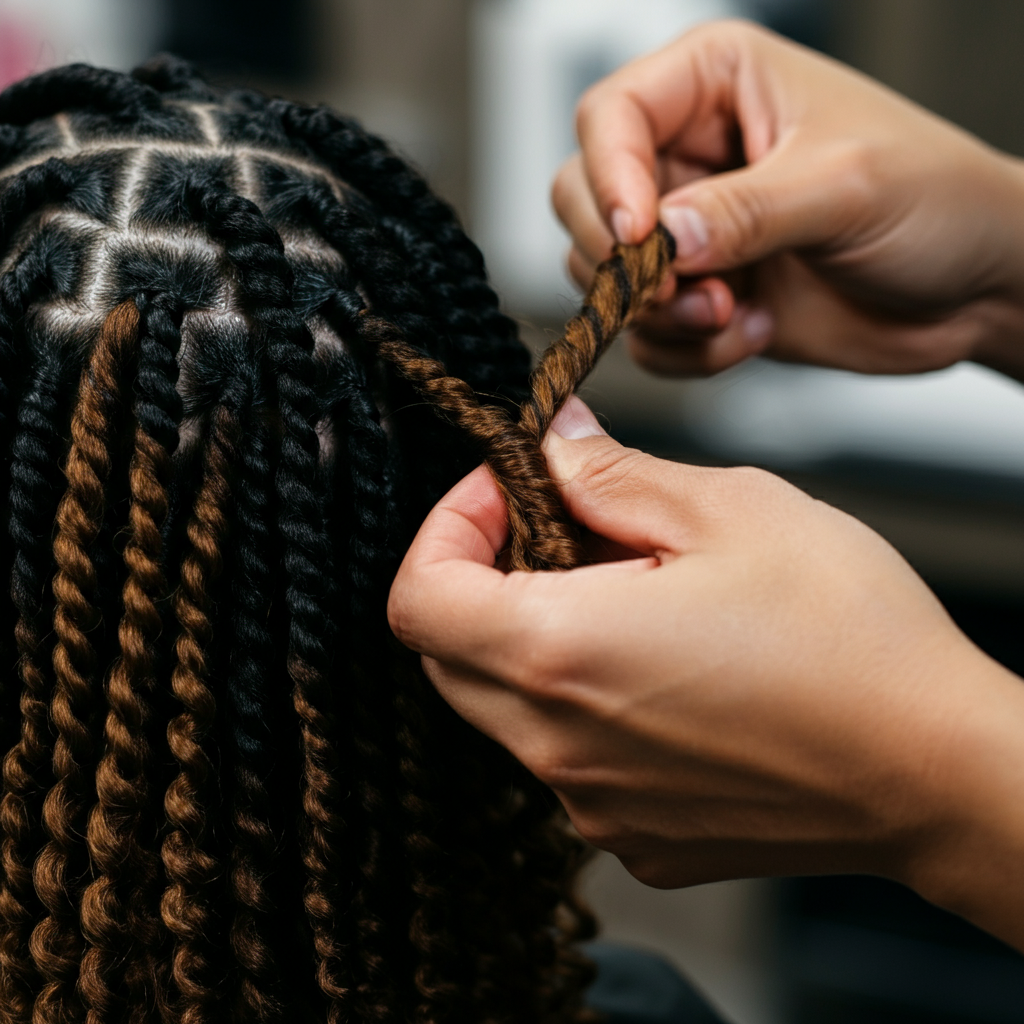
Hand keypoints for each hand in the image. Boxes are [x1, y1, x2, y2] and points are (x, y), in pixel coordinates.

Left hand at [389, 398, 1023, 951]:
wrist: (937, 770)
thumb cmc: (851, 638)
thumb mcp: (728, 509)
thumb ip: (610, 473)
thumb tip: (551, 439)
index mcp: (561, 653)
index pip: (419, 595)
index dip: (450, 525)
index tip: (509, 494)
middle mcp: (557, 747)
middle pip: (451, 652)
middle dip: (486, 577)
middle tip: (566, 531)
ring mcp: (592, 805)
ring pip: (507, 706)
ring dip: (539, 638)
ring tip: (633, 596)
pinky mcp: (636, 836)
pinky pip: (567, 759)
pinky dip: (585, 703)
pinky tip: (666, 672)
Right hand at [553, 20, 1023, 378]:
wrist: (970, 287)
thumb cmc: (936, 199)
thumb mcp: (845, 186)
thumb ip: (746, 209)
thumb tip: (662, 238)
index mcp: (715, 85)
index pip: (610, 117)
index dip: (608, 178)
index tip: (636, 237)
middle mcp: (689, 155)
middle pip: (583, 199)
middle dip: (623, 260)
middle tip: (684, 290)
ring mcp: (690, 232)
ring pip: (604, 276)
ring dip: (659, 314)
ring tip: (732, 313)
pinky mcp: (699, 296)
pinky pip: (645, 334)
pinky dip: (685, 351)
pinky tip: (751, 333)